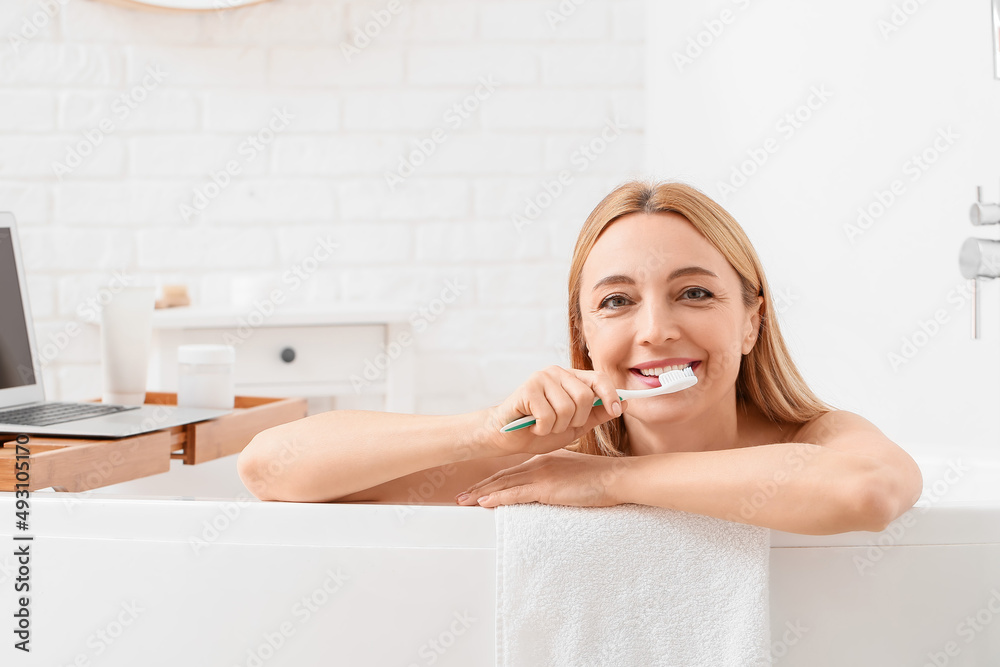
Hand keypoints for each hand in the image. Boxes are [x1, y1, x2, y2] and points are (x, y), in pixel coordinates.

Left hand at [455, 448, 632, 508]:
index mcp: (545, 461)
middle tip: (460, 496)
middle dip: (479, 487)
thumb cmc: (601, 479)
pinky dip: (497, 497)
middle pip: (502, 477)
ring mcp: (541, 474)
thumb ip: (558, 480)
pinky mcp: (546, 487)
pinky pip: (516, 493)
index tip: (477, 489)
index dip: (493, 480)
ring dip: (481, 493)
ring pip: (504, 484)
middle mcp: (539, 464)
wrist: (616, 477)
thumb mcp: (574, 474)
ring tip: (463, 501)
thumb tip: (548, 491)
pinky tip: (483, 502)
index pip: (512, 472)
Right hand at [480, 366, 627, 457]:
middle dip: (575, 420)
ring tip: (545, 425)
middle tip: (560, 425)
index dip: (611, 394)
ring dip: (557, 426)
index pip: (599, 378)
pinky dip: (543, 428)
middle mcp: (557, 372)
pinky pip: (548, 415)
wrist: (508, 438)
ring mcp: (541, 378)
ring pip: (567, 408)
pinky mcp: (527, 389)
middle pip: (584, 397)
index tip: (617, 410)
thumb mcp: (575, 425)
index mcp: (571, 378)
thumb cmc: (540, 429)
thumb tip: (625, 404)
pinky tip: (533, 425)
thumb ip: (597, 414)